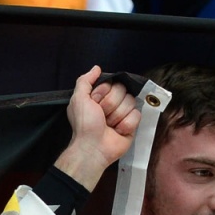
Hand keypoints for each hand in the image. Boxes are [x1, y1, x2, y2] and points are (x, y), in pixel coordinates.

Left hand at [54, 66, 142, 190]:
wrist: (92, 147)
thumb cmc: (84, 124)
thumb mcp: (78, 99)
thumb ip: (85, 80)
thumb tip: (97, 68)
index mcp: (101, 95)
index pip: (113, 82)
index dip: (103, 92)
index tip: (95, 103)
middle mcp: (113, 103)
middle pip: (123, 91)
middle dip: (110, 105)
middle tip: (101, 116)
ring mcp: (124, 114)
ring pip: (131, 103)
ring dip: (117, 116)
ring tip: (108, 125)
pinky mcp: (132, 126)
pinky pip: (137, 116)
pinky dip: (125, 125)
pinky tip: (117, 132)